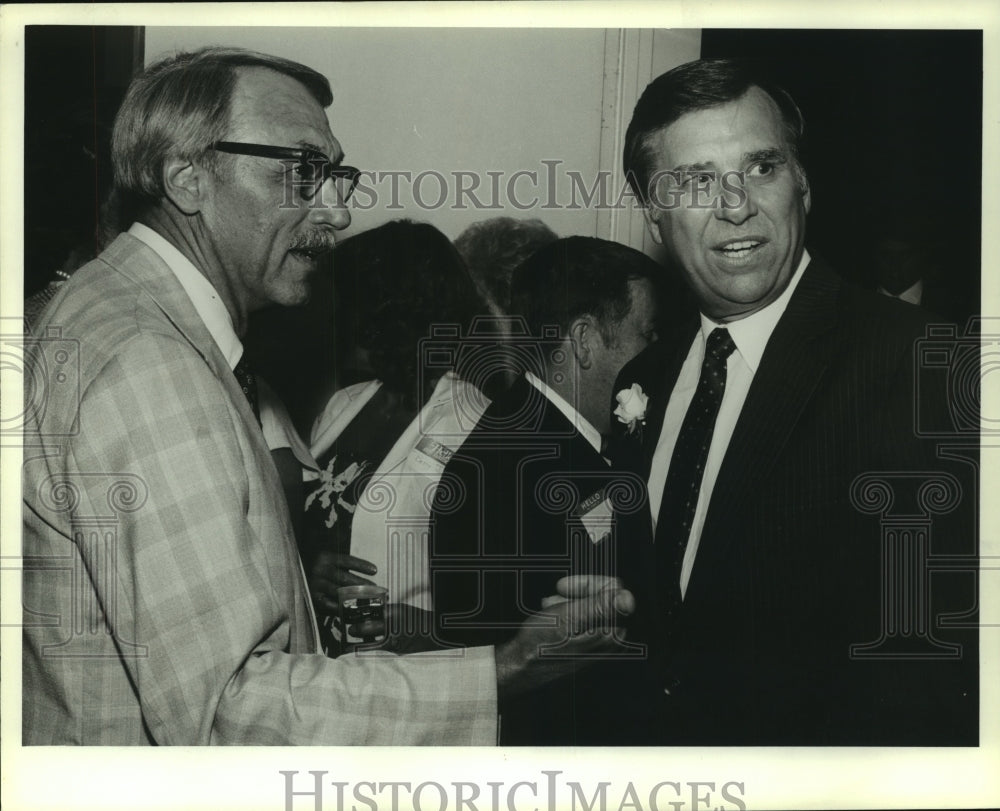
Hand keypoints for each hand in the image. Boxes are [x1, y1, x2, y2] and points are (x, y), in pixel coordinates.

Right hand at [308, 549, 376, 613]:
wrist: (300, 575)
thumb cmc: (323, 570)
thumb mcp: (331, 563)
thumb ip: (346, 568)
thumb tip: (370, 574)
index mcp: (326, 557)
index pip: (347, 560)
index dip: (361, 565)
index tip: (375, 570)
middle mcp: (320, 570)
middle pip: (344, 577)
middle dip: (362, 584)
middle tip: (375, 589)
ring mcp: (315, 584)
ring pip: (338, 592)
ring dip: (354, 597)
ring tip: (367, 600)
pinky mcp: (313, 597)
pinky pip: (329, 604)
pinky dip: (341, 607)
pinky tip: (352, 609)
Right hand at [494, 575, 635, 698]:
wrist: (522, 668)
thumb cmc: (540, 645)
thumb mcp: (569, 618)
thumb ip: (600, 607)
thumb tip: (628, 598)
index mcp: (610, 634)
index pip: (614, 590)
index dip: (589, 583)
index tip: (565, 586)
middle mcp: (610, 641)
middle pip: (605, 598)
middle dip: (579, 593)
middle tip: (557, 594)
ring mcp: (601, 645)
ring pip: (593, 607)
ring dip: (571, 602)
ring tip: (551, 606)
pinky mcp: (589, 647)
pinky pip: (586, 621)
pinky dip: (570, 613)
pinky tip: (554, 616)